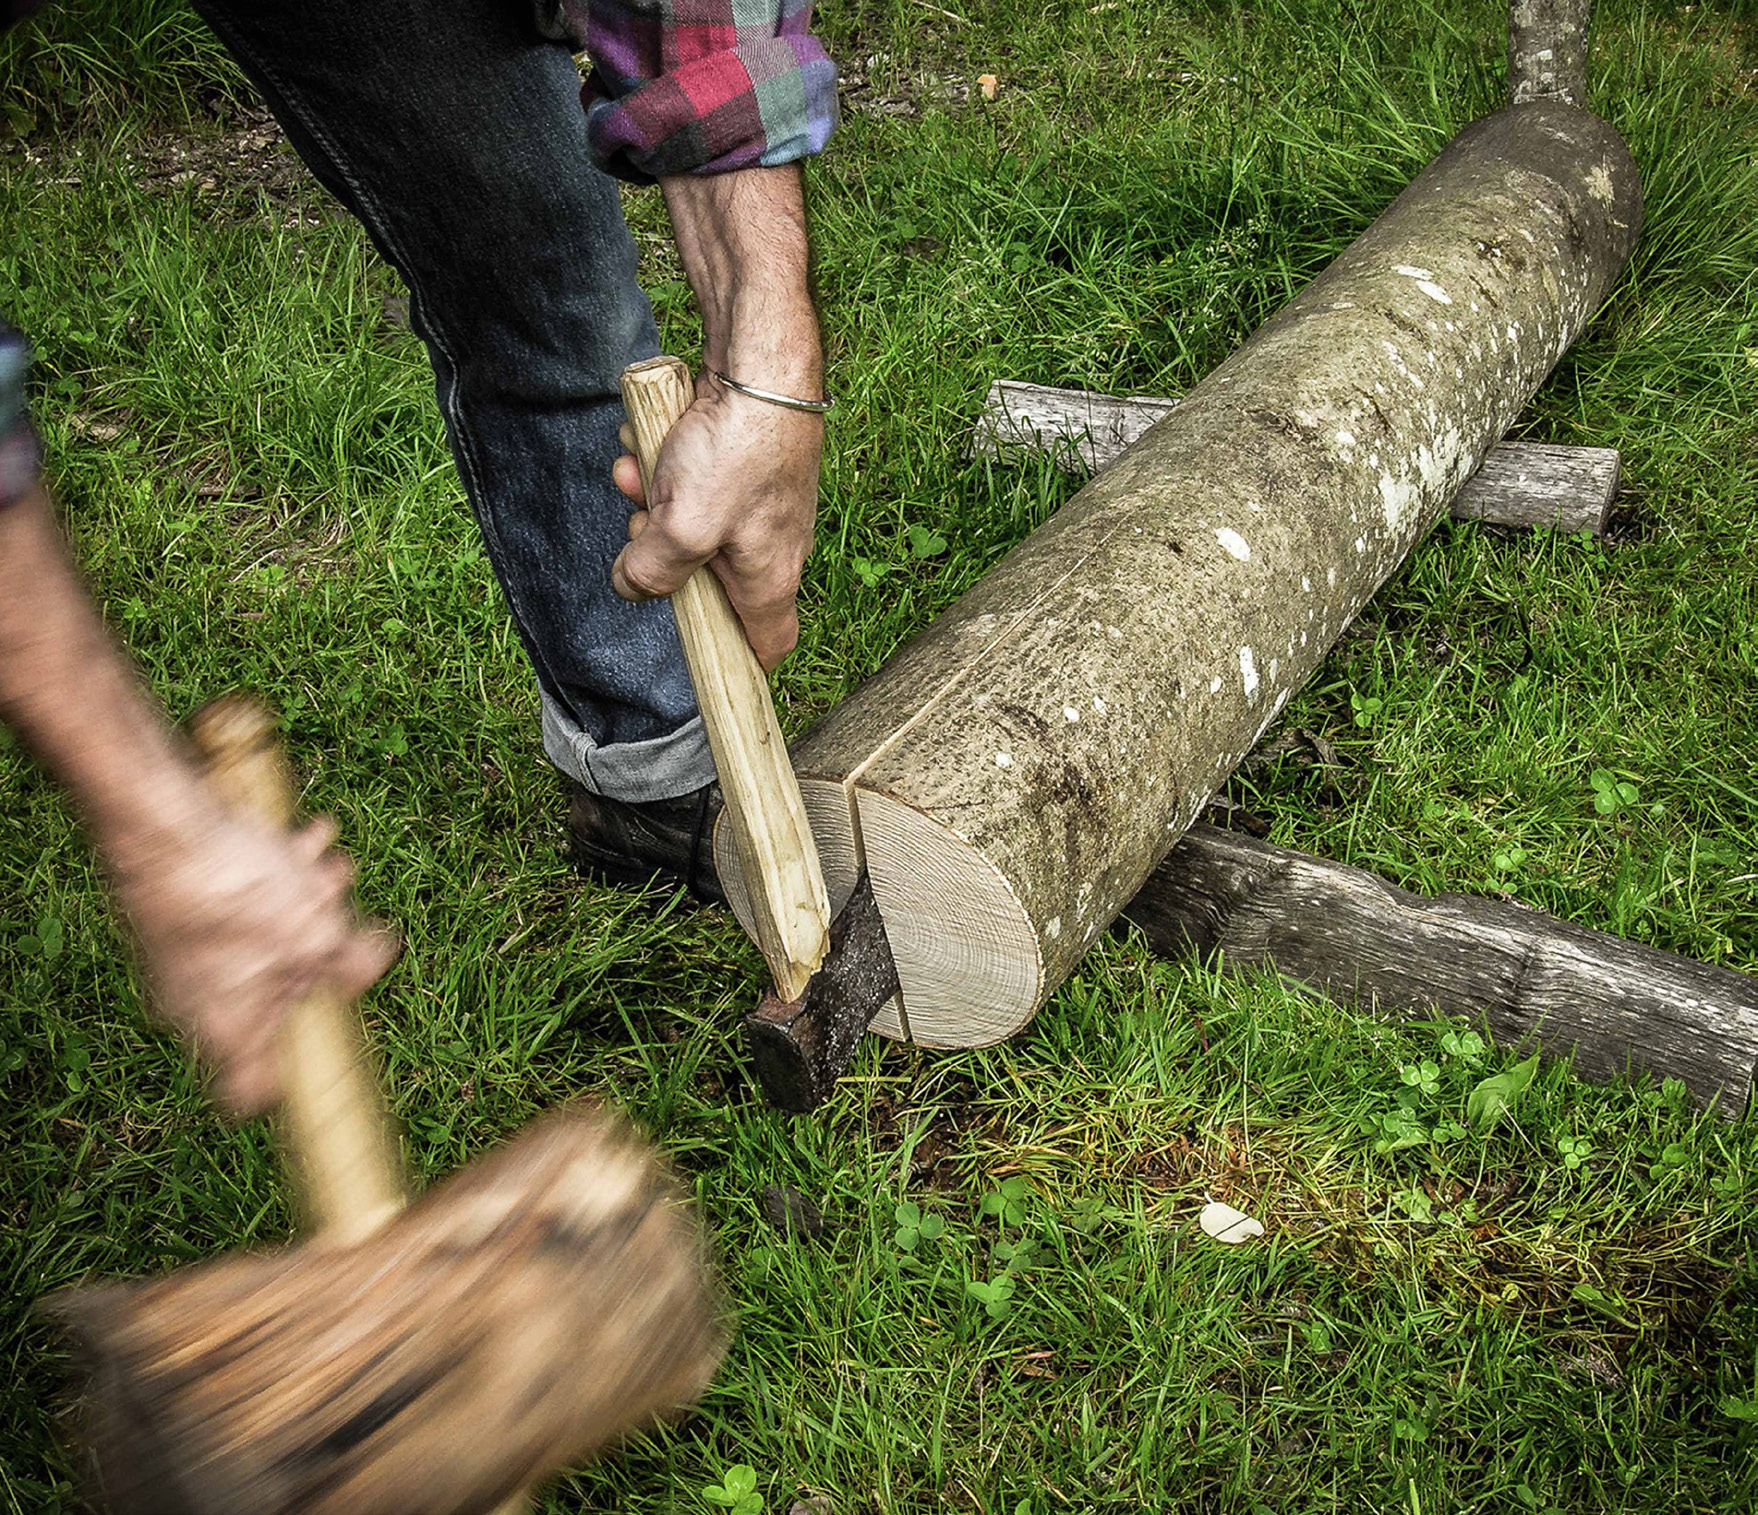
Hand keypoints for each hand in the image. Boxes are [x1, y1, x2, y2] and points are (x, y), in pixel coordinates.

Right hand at [111, 804, 395, 1114]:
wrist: (160, 824)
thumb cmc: (234, 894)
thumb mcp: (317, 934)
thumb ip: (353, 960)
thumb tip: (373, 965)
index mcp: (228, 1028)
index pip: (247, 1087)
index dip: (288, 1078)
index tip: (321, 1055)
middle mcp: (198, 1002)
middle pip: (273, 996)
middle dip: (319, 957)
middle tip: (347, 926)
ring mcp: (186, 954)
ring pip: (261, 940)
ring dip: (306, 905)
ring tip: (337, 870)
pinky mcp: (181, 909)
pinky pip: (240, 903)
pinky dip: (279, 875)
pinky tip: (313, 836)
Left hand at [610, 375, 821, 670]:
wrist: (761, 365)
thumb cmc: (740, 448)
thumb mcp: (686, 525)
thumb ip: (653, 570)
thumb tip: (630, 586)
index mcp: (769, 578)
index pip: (767, 646)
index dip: (738, 665)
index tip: (705, 662)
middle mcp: (769, 549)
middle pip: (706, 582)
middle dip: (660, 555)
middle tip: (640, 528)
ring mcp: (755, 508)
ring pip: (690, 527)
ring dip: (652, 503)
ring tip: (635, 473)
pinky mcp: (740, 469)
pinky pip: (692, 486)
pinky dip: (663, 470)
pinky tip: (650, 444)